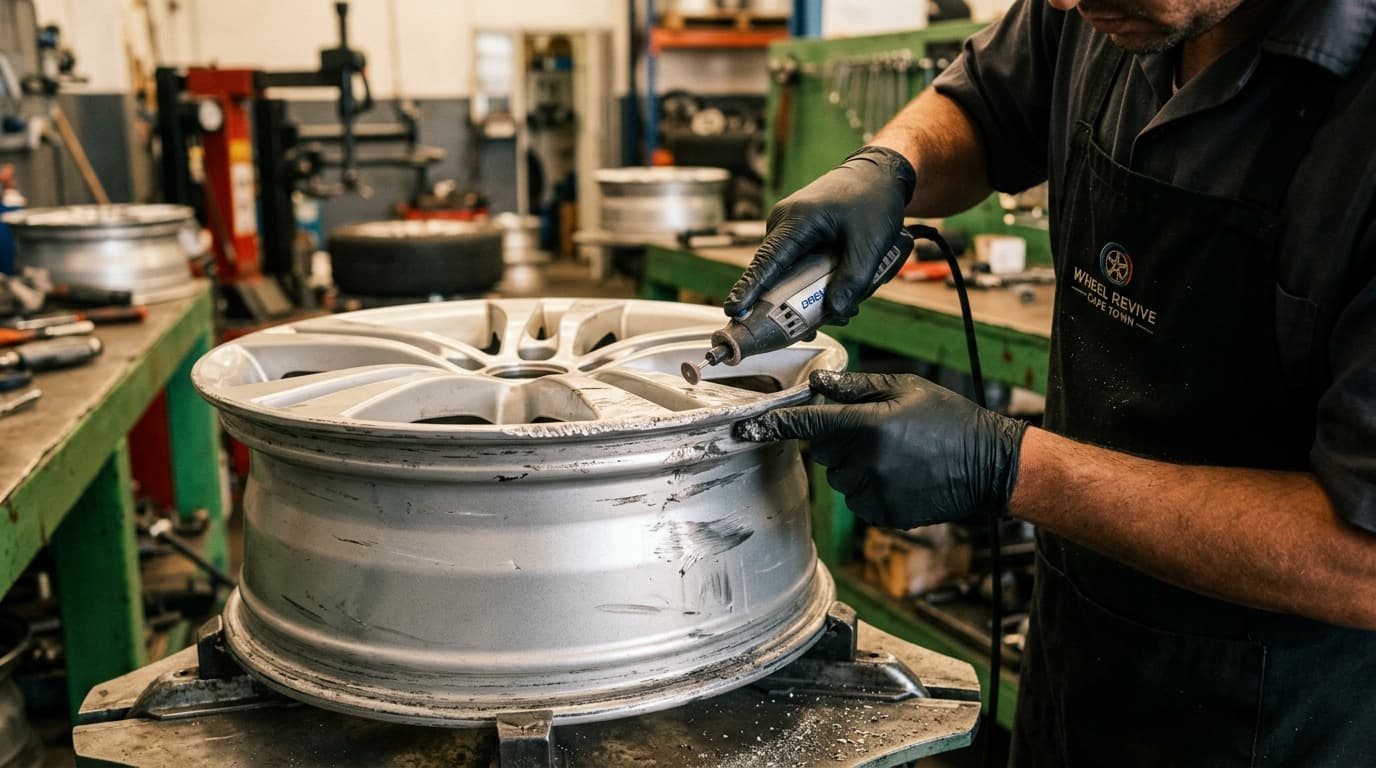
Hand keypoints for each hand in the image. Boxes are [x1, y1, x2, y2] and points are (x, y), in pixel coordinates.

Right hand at [724, 146, 915, 322]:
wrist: (878, 172)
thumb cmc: (873, 200)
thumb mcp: (870, 244)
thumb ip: (853, 280)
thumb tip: (834, 311)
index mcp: (796, 221)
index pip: (766, 261)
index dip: (749, 289)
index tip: (733, 310)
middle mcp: (783, 223)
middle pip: (772, 272)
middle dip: (785, 304)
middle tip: (807, 330)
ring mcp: (788, 227)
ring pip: (785, 271)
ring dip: (803, 295)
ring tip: (835, 313)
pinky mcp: (797, 233)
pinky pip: (795, 264)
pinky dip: (809, 282)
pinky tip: (833, 295)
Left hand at [735, 370, 1026, 527]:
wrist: (989, 466)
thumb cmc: (949, 419)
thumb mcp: (906, 388)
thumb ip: (857, 387)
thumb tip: (818, 383)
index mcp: (870, 425)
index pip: (809, 423)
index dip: (776, 425)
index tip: (748, 428)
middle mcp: (867, 461)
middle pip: (824, 451)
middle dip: (839, 440)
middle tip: (876, 431)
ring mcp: (875, 492)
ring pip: (839, 478)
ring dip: (854, 466)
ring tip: (895, 456)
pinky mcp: (883, 515)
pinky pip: (857, 500)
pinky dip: (868, 489)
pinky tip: (899, 477)